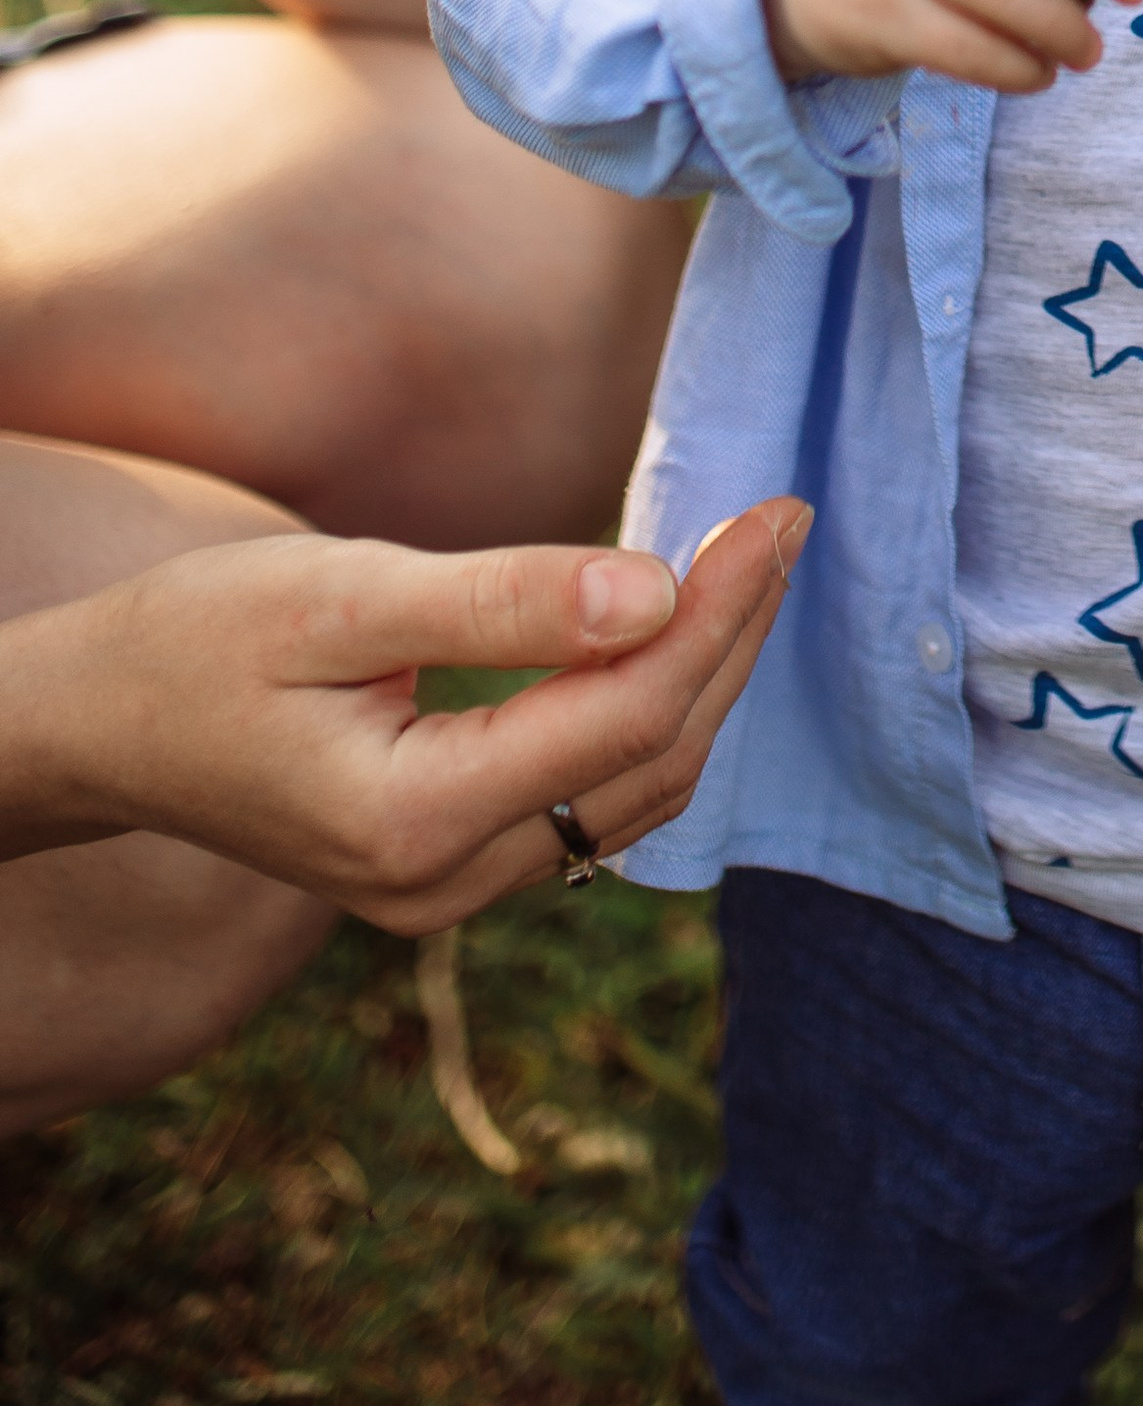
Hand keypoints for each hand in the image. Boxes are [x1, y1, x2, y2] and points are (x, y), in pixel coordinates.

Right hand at [9, 499, 808, 927]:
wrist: (96, 723)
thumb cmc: (197, 642)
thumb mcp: (341, 595)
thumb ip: (501, 599)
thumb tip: (656, 588)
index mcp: (414, 824)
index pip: (625, 717)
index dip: (717, 611)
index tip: (773, 512)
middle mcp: (444, 887)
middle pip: (650, 761)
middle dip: (730, 637)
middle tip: (782, 521)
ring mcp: (447, 893)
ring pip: (633, 791)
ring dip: (702, 676)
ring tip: (749, 561)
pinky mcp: (448, 868)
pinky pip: (588, 798)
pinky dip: (648, 711)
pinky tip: (676, 628)